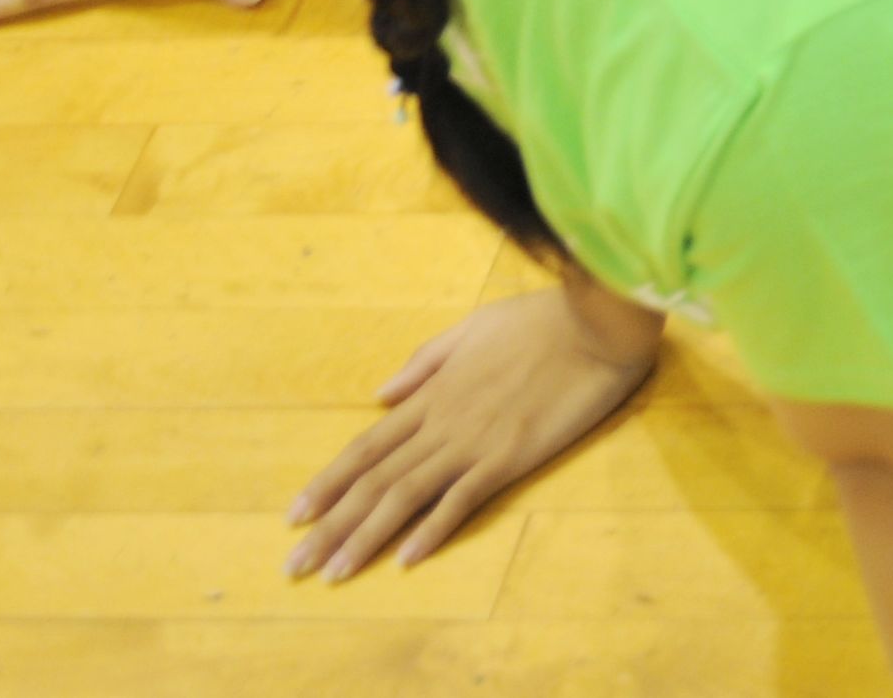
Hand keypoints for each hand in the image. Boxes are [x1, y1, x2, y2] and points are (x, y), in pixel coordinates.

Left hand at [291, 287, 658, 581]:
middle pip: (374, 480)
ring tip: (333, 573)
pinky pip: (462, 499)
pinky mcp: (510, 456)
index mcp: (433, 394)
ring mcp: (474, 442)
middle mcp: (442, 423)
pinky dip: (432, 529)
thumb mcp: (474, 326)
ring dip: (365, 537)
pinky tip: (407, 559)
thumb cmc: (542, 319)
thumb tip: (381, 394)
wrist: (598, 321)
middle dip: (330, 526)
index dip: (328, 483)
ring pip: (405, 495)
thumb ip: (426, 361)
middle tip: (295, 565)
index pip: (367, 447)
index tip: (293, 516)